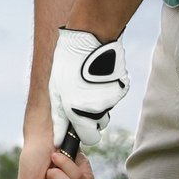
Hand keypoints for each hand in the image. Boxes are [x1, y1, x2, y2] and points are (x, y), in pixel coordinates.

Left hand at [47, 27, 129, 141]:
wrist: (90, 38)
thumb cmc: (67, 63)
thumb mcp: (55, 91)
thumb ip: (59, 118)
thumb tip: (58, 139)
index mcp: (78, 111)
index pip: (90, 138)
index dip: (84, 132)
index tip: (79, 124)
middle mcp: (98, 109)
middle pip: (99, 125)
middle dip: (91, 117)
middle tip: (81, 98)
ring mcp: (113, 98)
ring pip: (107, 109)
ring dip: (99, 103)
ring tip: (89, 83)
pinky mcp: (123, 87)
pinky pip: (114, 97)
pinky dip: (108, 91)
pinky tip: (99, 76)